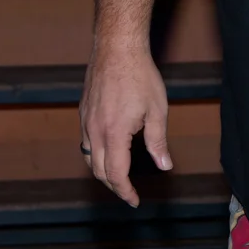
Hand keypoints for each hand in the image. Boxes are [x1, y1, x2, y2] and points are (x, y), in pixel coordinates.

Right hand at [79, 45, 171, 206]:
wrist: (117, 48)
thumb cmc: (140, 76)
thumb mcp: (157, 110)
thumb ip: (158, 141)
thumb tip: (165, 166)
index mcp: (114, 134)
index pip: (115, 175)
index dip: (125, 191)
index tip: (134, 200)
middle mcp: (95, 131)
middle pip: (99, 171)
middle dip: (114, 186)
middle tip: (128, 192)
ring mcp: (86, 121)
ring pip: (89, 157)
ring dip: (103, 171)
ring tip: (118, 177)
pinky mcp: (83, 111)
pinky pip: (86, 141)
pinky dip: (96, 153)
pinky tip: (109, 150)